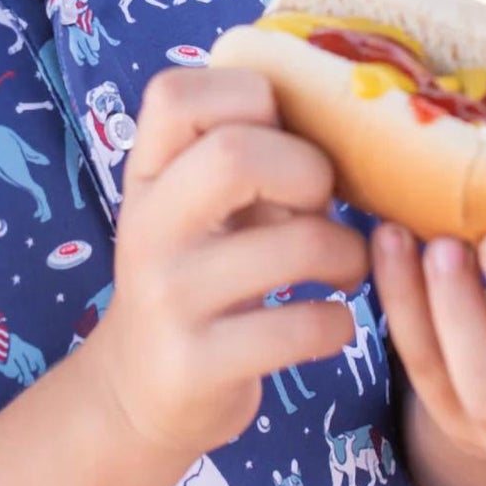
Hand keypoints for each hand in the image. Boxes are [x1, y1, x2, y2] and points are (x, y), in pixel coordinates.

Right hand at [87, 66, 368, 459]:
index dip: (249, 98)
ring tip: (343, 268)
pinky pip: (305, 327)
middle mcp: (148, 226)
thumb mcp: (195, 207)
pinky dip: (339, 323)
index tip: (282, 136)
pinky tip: (327, 323)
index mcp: (147, 174)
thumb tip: (344, 109)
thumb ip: (246, 157)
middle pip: (236, 154)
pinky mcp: (200, 363)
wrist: (138, 391)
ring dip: (347, 254)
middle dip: (310, 171)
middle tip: (321, 205)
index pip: (176, 94)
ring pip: (296, 244)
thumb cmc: (194, 275)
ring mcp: (170, 296)